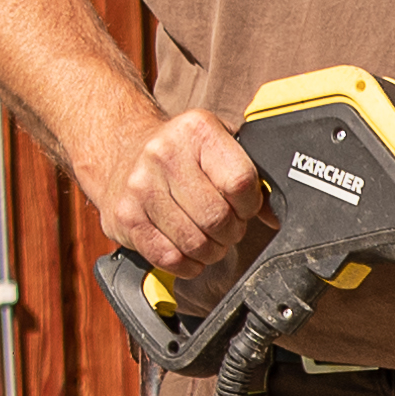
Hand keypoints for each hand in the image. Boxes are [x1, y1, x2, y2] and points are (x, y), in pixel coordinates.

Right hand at [107, 109, 258, 274]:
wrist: (120, 150)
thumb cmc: (177, 153)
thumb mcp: (215, 146)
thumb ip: (248, 176)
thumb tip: (275, 215)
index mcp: (197, 131)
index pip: (241, 182)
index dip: (250, 205)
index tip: (244, 207)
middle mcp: (164, 154)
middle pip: (218, 217)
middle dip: (231, 232)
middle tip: (226, 227)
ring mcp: (141, 187)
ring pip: (195, 243)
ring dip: (210, 251)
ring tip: (208, 238)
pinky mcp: (125, 217)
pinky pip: (168, 258)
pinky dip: (187, 264)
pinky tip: (188, 251)